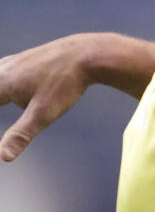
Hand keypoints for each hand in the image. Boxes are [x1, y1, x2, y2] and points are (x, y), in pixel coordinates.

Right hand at [0, 35, 93, 160]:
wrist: (90, 54)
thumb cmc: (67, 83)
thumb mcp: (44, 113)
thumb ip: (21, 135)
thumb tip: (3, 157)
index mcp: (1, 82)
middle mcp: (4, 68)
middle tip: (3, 103)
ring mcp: (16, 61)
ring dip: (0, 90)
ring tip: (5, 97)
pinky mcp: (27, 58)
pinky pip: (3, 70)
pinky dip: (1, 80)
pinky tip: (5, 79)